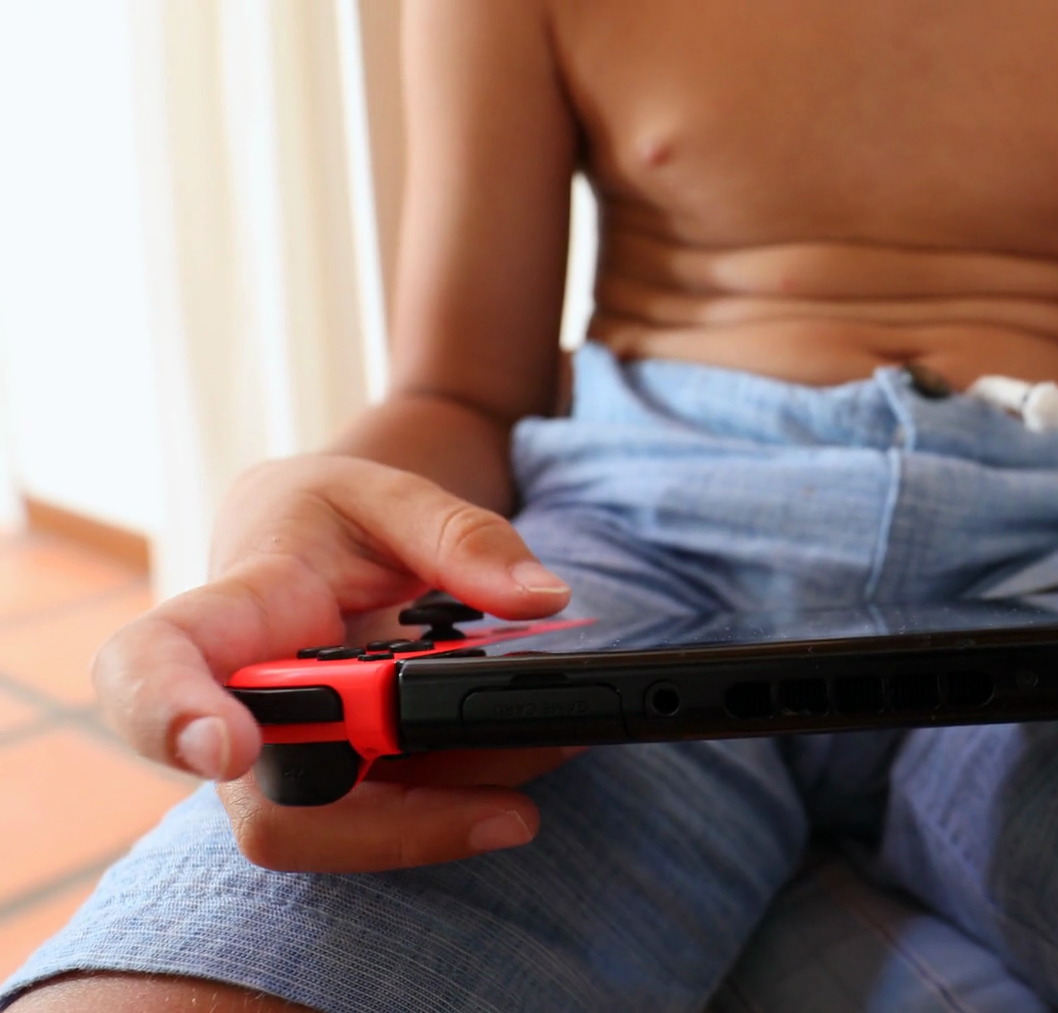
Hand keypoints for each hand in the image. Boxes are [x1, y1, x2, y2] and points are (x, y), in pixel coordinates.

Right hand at [92, 454, 575, 870]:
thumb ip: (462, 537)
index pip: (152, 668)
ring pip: (346, 833)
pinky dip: (469, 801)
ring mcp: (287, 762)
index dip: (169, 718)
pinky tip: (534, 757)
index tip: (227, 746)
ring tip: (557, 751)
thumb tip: (540, 596)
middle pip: (273, 808)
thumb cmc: (328, 521)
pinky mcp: (341, 785)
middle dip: (395, 822)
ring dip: (454, 818)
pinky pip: (393, 821)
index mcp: (229, 615)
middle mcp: (239, 712)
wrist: (316, 549)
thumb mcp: (391, 495)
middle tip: (511, 809)